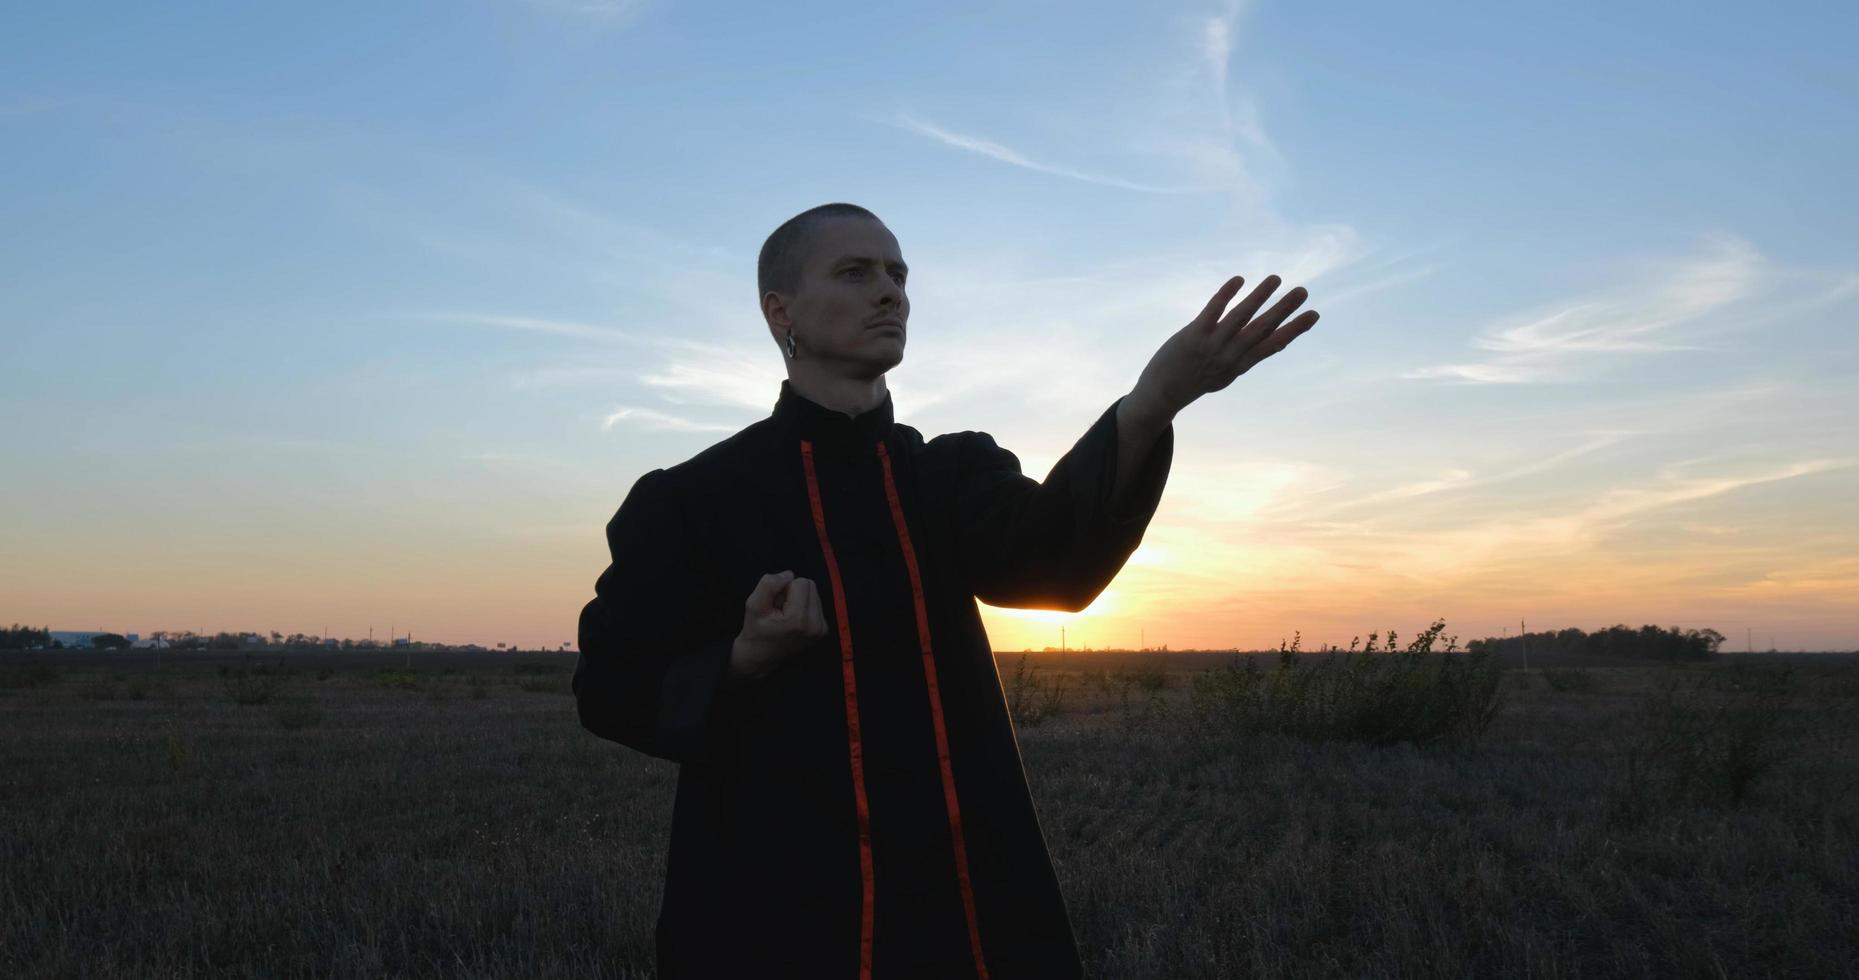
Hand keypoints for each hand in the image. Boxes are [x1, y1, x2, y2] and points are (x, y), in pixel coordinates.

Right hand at [729, 570, 827, 683]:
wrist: (760, 657)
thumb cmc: (756, 630)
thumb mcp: (753, 604)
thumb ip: (769, 585)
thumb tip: (789, 574)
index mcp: (799, 619)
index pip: (801, 582)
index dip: (784, 588)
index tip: (775, 604)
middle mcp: (815, 625)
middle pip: (810, 585)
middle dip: (793, 592)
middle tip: (779, 608)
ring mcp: (821, 630)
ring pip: (814, 593)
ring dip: (799, 599)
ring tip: (785, 614)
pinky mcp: (823, 630)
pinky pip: (816, 604)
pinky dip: (804, 607)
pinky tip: (793, 619)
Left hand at [1132, 274, 1319, 417]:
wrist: (1161, 395)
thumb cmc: (1195, 381)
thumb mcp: (1225, 375)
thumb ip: (1247, 358)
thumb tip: (1271, 345)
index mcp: (1240, 365)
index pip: (1272, 345)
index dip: (1294, 330)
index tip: (1314, 315)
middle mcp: (1230, 356)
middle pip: (1261, 330)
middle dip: (1283, 310)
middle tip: (1303, 291)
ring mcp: (1212, 346)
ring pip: (1240, 318)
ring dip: (1259, 297)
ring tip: (1276, 279)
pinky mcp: (1193, 336)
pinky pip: (1212, 312)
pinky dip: (1226, 295)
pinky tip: (1239, 279)